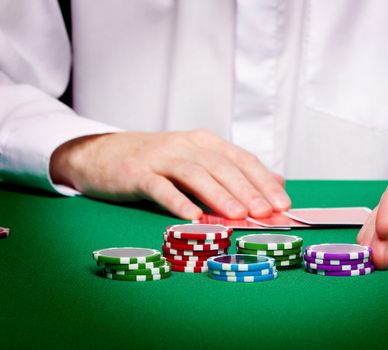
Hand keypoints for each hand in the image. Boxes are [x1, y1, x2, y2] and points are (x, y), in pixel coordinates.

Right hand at [50, 129, 290, 218]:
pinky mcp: (136, 173)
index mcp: (205, 142)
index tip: (282, 204)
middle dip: (247, 190)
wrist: (104, 154)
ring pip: (195, 174)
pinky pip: (159, 187)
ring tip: (238, 215)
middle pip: (222, 166)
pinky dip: (176, 201)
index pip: (241, 159)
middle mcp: (186, 145)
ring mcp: (161, 157)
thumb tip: (277, 182)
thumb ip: (234, 171)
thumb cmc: (158, 162)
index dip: (263, 181)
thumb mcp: (198, 160)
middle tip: (266, 213)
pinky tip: (191, 217)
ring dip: (218, 195)